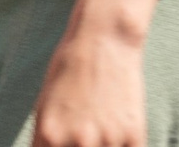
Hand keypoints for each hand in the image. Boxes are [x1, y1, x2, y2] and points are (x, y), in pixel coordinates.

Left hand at [32, 21, 145, 146]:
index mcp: (49, 135)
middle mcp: (78, 141)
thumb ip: (45, 142)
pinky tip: (117, 137)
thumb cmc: (69, 70)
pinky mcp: (134, 136)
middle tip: (86, 138)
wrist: (104, 41)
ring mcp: (108, 140)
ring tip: (100, 132)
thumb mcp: (44, 107)